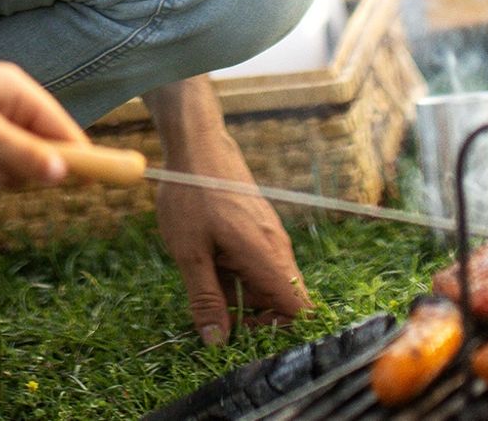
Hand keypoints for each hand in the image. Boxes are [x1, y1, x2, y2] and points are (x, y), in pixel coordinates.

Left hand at [152, 125, 310, 344]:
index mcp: (265, 256)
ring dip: (244, 294)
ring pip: (269, 282)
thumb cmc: (192, 195)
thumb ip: (205, 299)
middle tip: (217, 312)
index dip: (276, 329)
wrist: (198, 145)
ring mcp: (270, 237)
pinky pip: (260, 264)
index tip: (242, 331)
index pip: (298, 310)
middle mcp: (277, 248)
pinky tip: (211, 265)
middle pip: (284, 300)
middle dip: (255, 315)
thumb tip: (216, 341)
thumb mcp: (189, 253)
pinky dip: (240, 275)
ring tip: (208, 283)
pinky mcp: (260, 229)